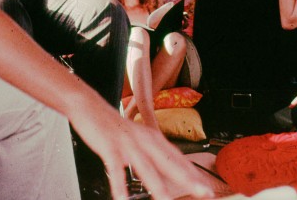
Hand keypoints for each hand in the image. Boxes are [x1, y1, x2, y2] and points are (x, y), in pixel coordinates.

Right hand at [70, 105, 213, 199]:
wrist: (90, 106)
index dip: (193, 173)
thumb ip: (151, 151)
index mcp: (152, 137)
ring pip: (145, 167)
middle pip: (168, 162)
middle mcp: (144, 139)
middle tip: (203, 193)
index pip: (177, 158)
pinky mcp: (109, 146)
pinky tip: (122, 199)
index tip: (207, 188)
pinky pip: (115, 169)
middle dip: (187, 180)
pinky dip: (119, 185)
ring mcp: (127, 143)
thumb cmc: (114, 126)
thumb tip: (166, 169)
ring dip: (157, 186)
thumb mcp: (137, 136)